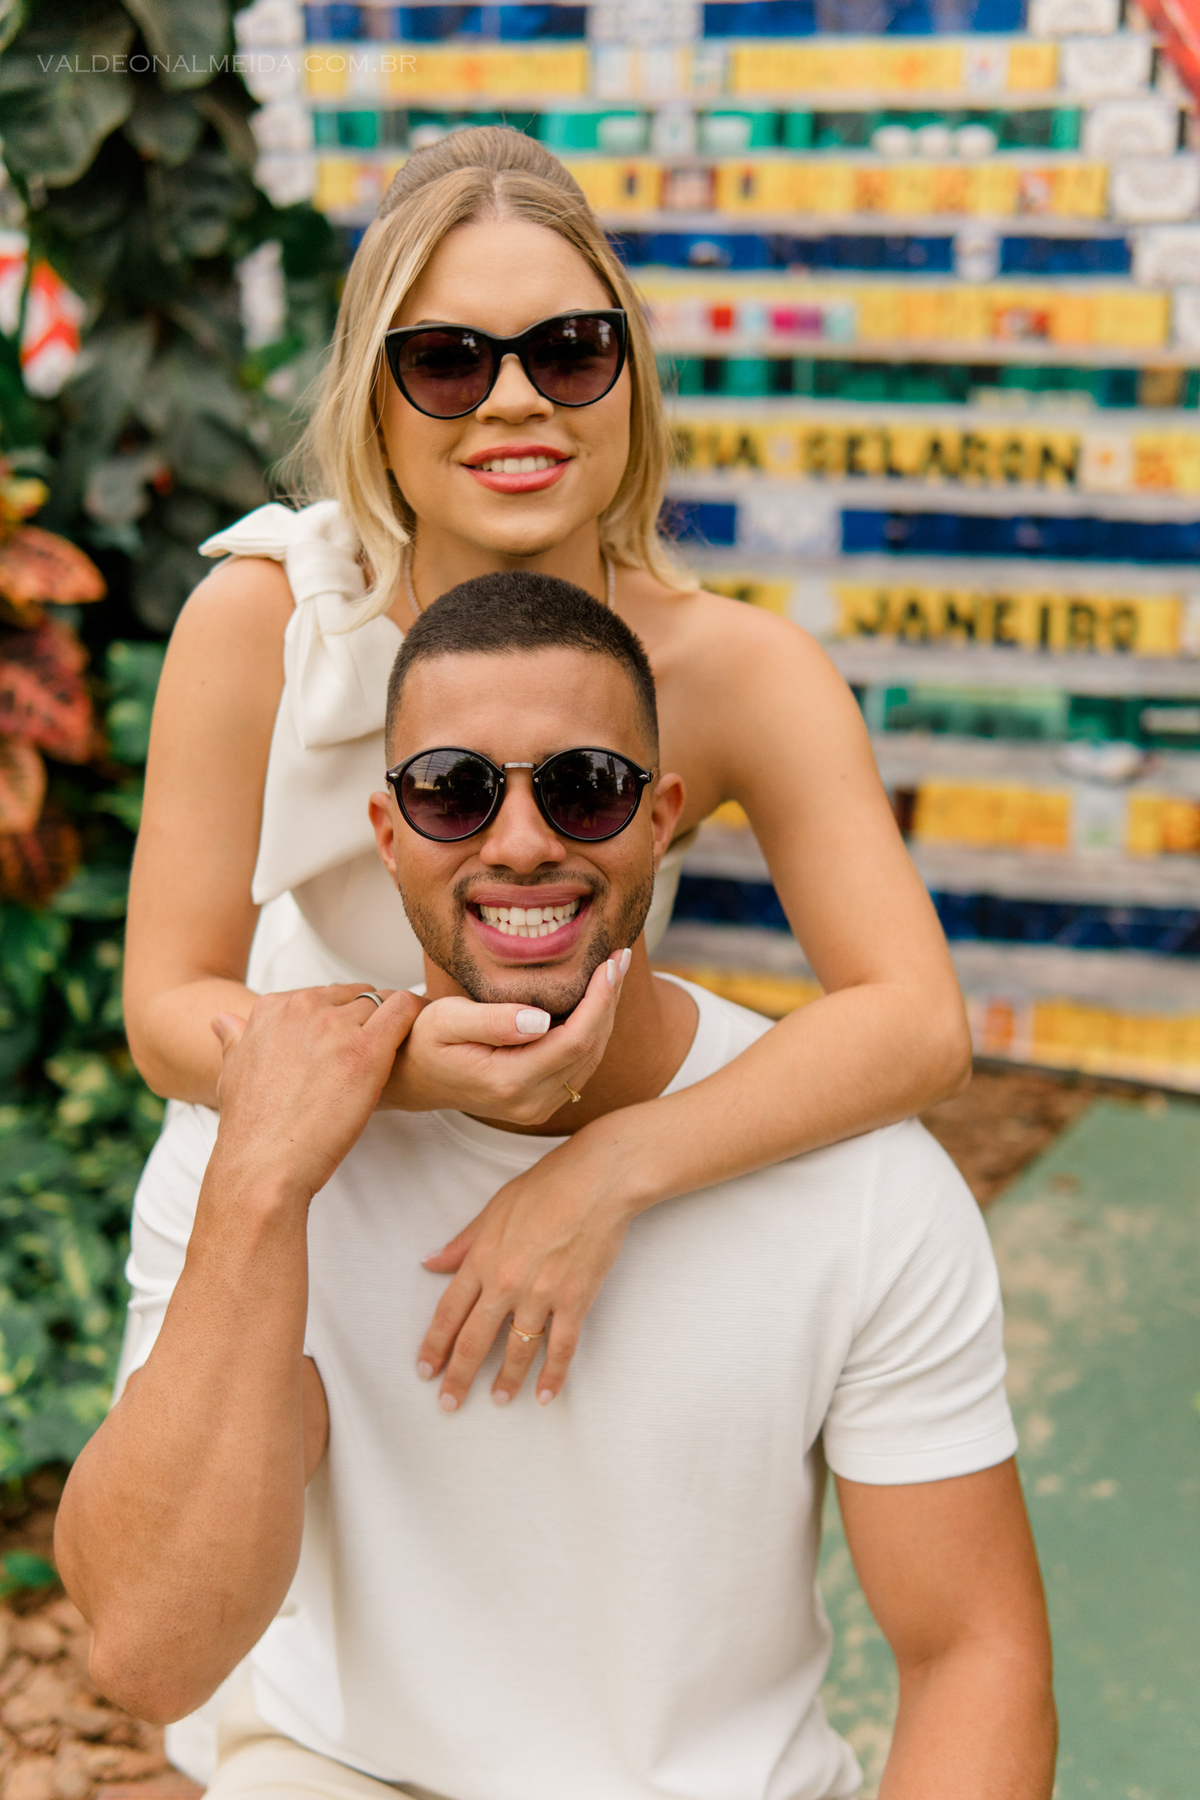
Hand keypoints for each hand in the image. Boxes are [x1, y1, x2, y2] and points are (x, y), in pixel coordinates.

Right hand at [210, 985, 422, 1200]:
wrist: (264, 1163)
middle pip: (355, 995)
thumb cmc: (251, 1127)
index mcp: (272, 1007)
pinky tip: (418, 1039)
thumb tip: (224, 1020)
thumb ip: (235, 1038)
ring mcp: (335, 1025)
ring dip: (391, 1025)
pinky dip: (416, 1016)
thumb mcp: (231, 1071)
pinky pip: (405, 1008)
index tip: (345, 1044)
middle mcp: (303, 1007)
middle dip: (367, 1020)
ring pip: (382, 1002)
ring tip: (396, 1055)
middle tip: (372, 1054)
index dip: (339, 1019)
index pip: (322, 995)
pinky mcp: (367, 1048)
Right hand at [381, 951, 629, 1123]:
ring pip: (590, 1059)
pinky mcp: (541, 1103)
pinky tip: (596, 1001)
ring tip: (613, 972)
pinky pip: (580, 1066)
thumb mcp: (447, 1019)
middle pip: (590, 1050)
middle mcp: (529, 1103)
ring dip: (605, 1015)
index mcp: (509, 1082)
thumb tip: (541, 1020)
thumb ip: (492, 1020)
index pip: (575, 1040)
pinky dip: (593, 1031)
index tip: (610, 962)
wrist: (415, 1075)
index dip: (600, 1001)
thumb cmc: (427, 1038)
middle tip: (620, 958)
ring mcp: (537, 1108)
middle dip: (609, 1002)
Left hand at [416, 1117, 638, 1411]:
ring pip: (516, 1351)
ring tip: (497, 1400)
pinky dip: (552, 1375)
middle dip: (457, 1377)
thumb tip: (430, 1263)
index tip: (425, 1370)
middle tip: (447, 1404)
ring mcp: (541, 1295)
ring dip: (504, 1381)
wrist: (597, 1183)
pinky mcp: (574, 1301)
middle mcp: (506, 1283)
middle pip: (474, 1341)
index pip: (448, 1313)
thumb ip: (462, 1242)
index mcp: (482, 1259)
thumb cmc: (546, 1186)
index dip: (434, 1346)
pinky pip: (560, 1347)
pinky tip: (544, 1396)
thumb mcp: (494, 1209)